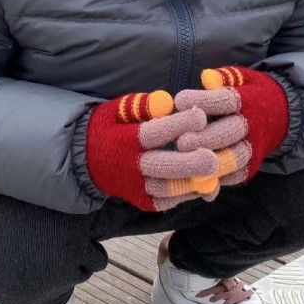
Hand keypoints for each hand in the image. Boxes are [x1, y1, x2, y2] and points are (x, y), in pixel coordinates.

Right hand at [86, 91, 220, 211]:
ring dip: (192, 182)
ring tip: (216, 172)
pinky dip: (188, 194)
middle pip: (161, 166)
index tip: (201, 116)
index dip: (176, 126)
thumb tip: (165, 101)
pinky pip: (167, 201)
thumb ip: (141, 106)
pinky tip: (207, 183)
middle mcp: (128, 166)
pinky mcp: (142, 201)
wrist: (87, 161)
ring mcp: (135, 187)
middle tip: (213, 158)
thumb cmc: (109, 128)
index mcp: (122, 140)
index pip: (152, 134)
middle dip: (188, 164)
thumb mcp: (118, 110)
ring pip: (167, 189)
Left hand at [174, 66, 287, 193]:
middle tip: (181, 142)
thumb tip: (207, 77)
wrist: (278, 114)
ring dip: (211, 160)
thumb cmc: (248, 92)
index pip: (227, 100)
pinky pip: (236, 175)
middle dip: (206, 137)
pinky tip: (196, 177)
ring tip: (188, 161)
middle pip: (230, 131)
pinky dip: (218, 178)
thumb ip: (223, 77)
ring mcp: (255, 146)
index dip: (204, 101)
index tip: (180, 100)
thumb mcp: (239, 78)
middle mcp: (253, 124)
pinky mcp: (253, 165)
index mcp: (249, 100)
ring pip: (235, 156)